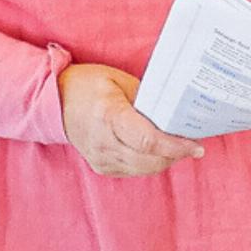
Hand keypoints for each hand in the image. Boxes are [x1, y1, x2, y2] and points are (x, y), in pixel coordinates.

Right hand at [57, 63, 204, 176]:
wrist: (55, 101)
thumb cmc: (88, 84)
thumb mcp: (118, 80)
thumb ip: (144, 97)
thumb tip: (170, 113)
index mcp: (109, 115)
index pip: (148, 140)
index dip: (175, 146)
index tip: (195, 144)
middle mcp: (104, 141)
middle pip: (149, 160)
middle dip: (176, 154)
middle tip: (193, 144)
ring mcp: (101, 157)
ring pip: (143, 169)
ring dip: (165, 160)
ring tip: (180, 147)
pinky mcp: (101, 166)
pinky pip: (133, 171)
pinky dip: (150, 163)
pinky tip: (159, 152)